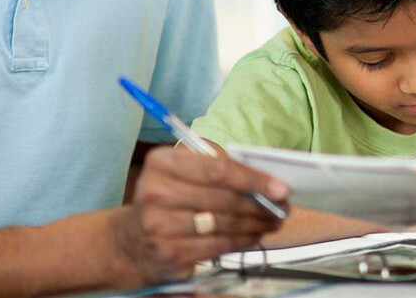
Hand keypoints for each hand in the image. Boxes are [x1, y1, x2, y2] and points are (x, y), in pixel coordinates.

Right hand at [108, 146, 288, 284]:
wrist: (132, 240)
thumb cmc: (169, 198)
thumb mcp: (183, 172)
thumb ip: (218, 167)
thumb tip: (266, 179)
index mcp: (161, 163)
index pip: (217, 169)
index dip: (253, 179)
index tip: (281, 187)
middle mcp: (155, 192)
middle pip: (224, 198)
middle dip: (261, 204)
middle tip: (283, 207)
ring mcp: (159, 225)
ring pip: (224, 224)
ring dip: (255, 224)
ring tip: (272, 221)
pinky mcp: (169, 252)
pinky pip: (217, 246)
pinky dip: (241, 241)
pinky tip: (253, 236)